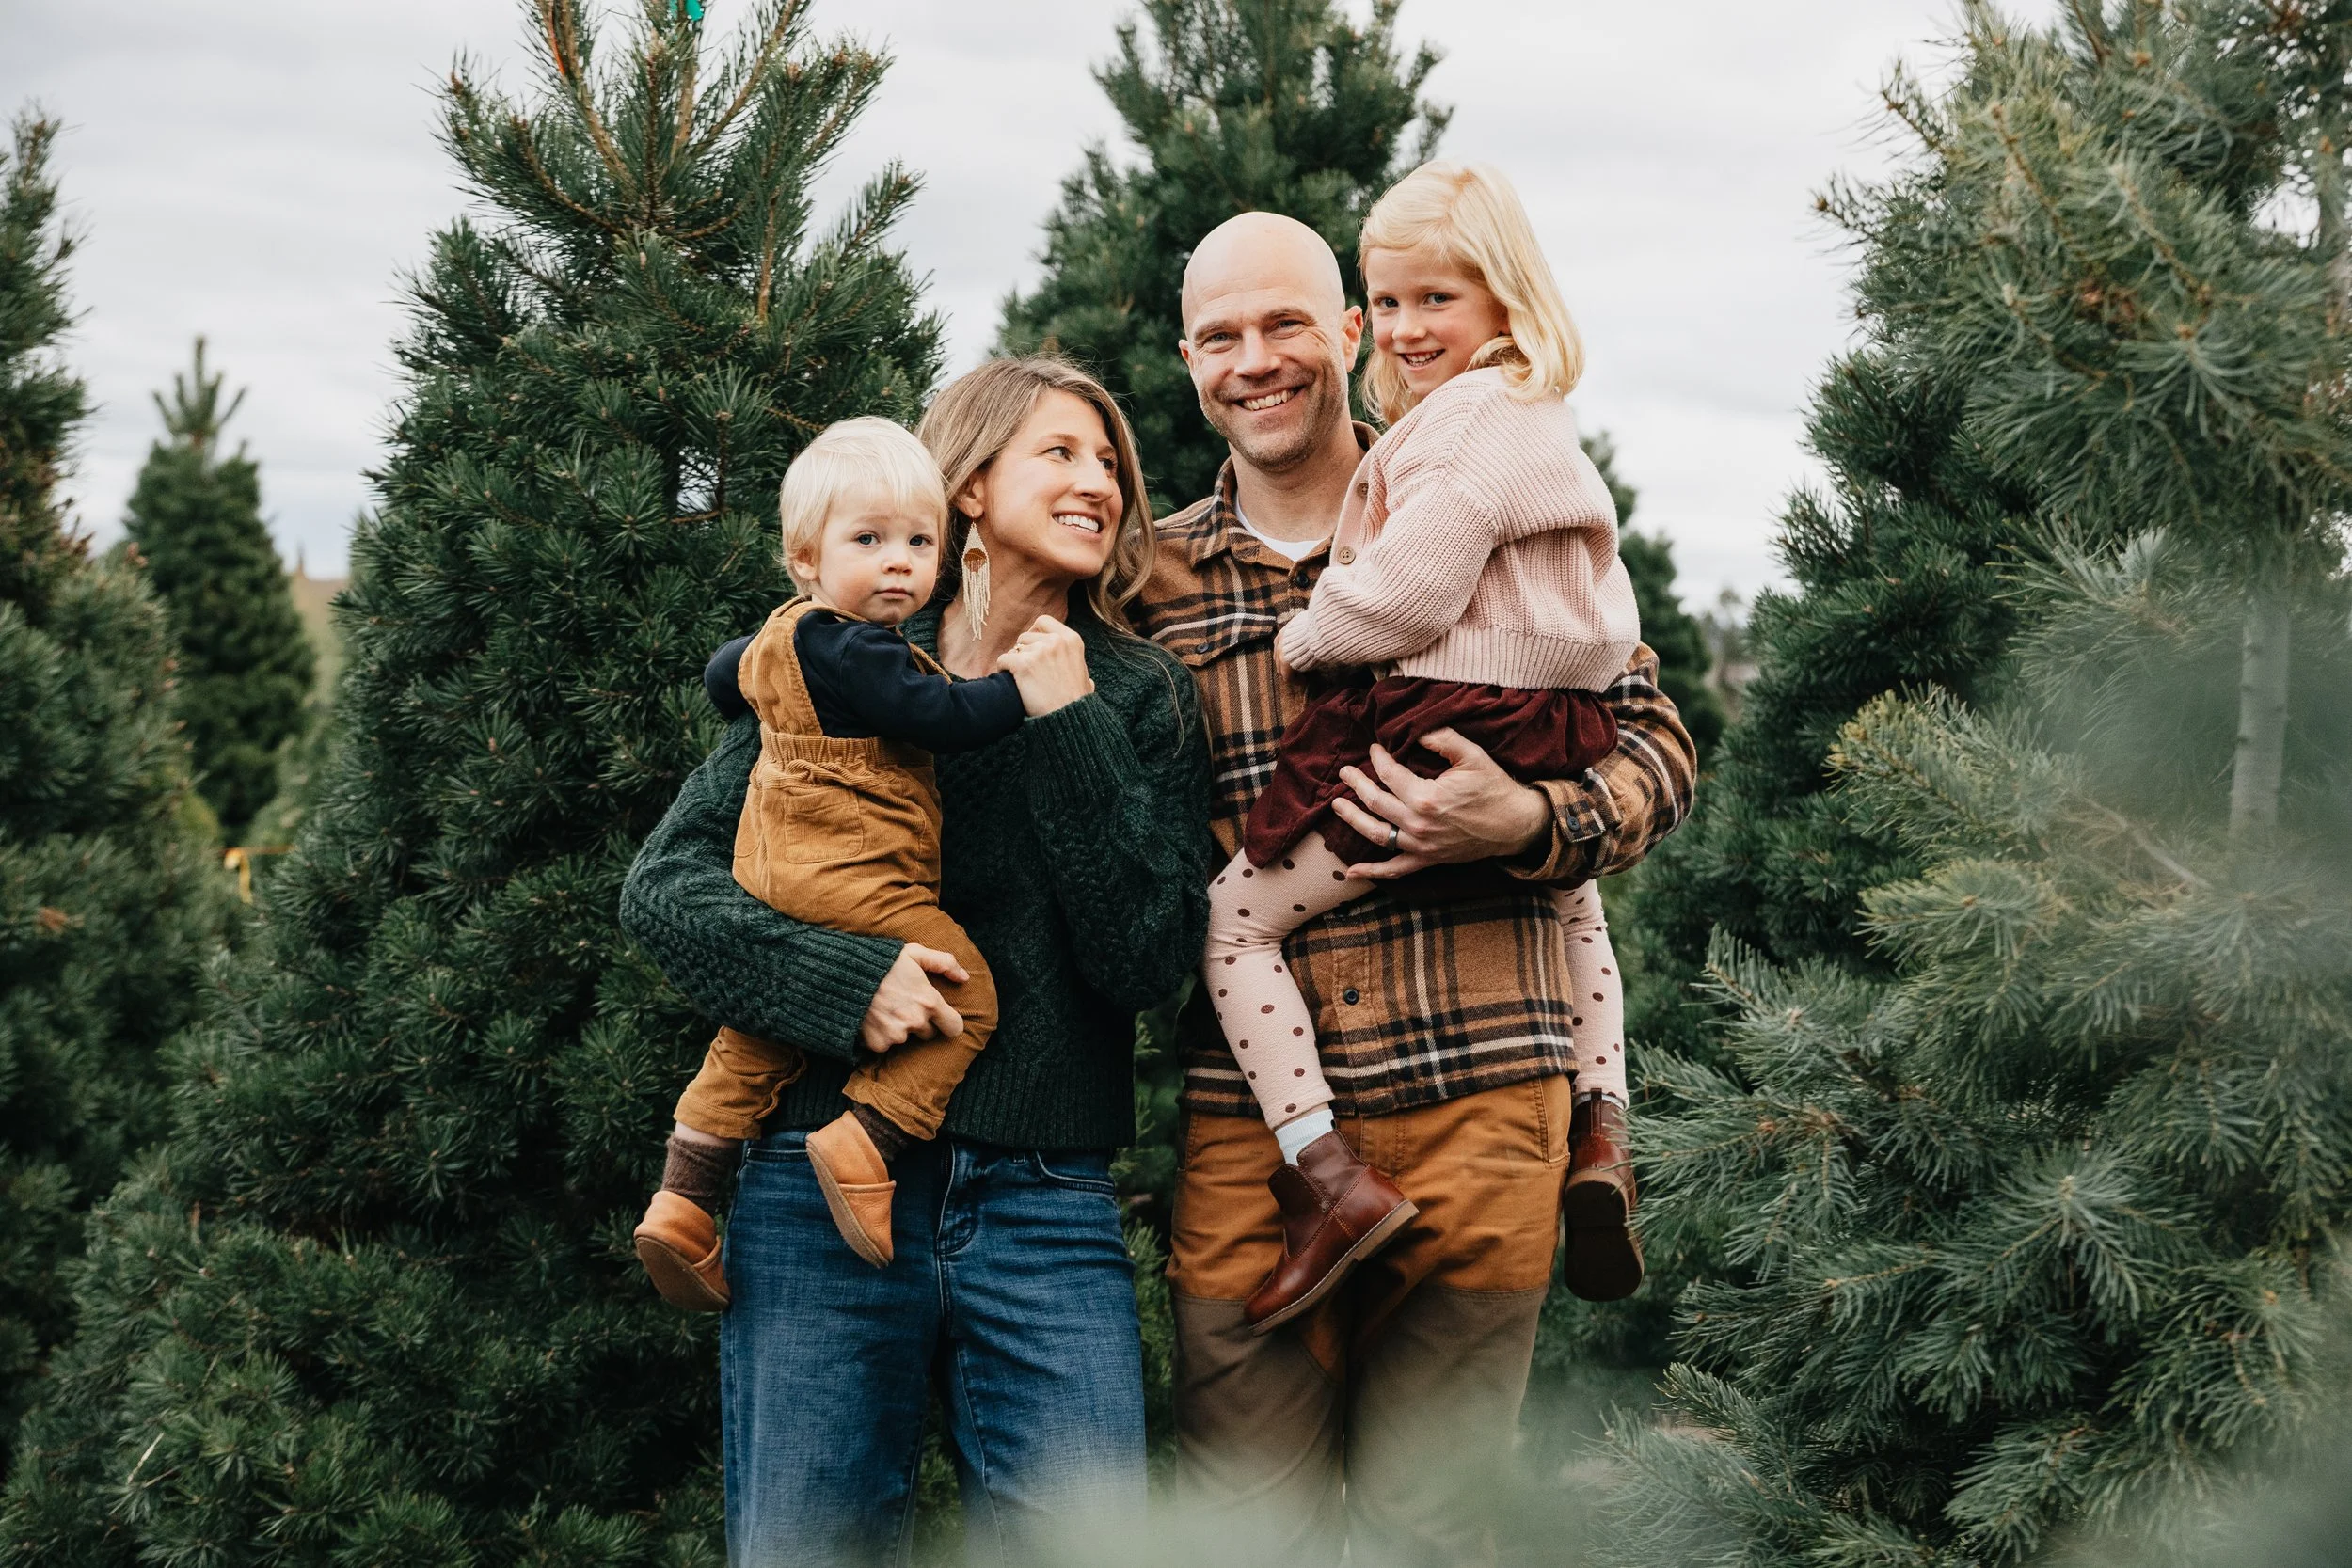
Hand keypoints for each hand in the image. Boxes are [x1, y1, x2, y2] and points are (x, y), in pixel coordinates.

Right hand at [858, 943, 967, 1052]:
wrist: (844, 974)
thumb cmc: (882, 962)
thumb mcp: (914, 953)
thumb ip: (944, 963)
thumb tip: (964, 977)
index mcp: (929, 1002)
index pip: (955, 1028)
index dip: (949, 1022)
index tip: (941, 1018)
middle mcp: (915, 1021)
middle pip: (929, 1034)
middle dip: (920, 1022)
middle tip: (904, 1004)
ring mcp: (896, 1035)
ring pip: (906, 1038)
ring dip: (900, 1028)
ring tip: (885, 1007)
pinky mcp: (878, 1044)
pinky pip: (886, 1045)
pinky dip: (881, 1035)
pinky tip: (873, 1017)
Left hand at [995, 615, 1093, 715]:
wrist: (1068, 720)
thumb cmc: (1076, 704)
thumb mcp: (1086, 680)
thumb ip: (1080, 673)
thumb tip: (1088, 682)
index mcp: (1071, 640)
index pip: (1043, 621)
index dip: (1034, 633)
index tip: (1032, 647)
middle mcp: (1056, 641)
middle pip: (1025, 636)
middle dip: (1023, 651)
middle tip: (1026, 670)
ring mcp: (1039, 652)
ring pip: (1013, 649)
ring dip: (1014, 662)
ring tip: (1020, 679)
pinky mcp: (1023, 664)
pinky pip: (1003, 659)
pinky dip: (1003, 669)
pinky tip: (1010, 681)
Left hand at [1328, 728, 1552, 880]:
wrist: (1516, 824)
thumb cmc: (1494, 788)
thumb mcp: (1471, 755)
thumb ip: (1441, 739)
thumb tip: (1413, 732)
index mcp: (1426, 797)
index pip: (1389, 774)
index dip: (1379, 758)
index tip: (1375, 748)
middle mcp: (1418, 824)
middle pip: (1375, 801)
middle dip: (1357, 784)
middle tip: (1345, 772)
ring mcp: (1421, 845)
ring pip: (1376, 834)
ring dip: (1352, 819)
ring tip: (1337, 805)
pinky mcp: (1427, 859)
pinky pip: (1395, 869)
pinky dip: (1372, 872)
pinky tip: (1350, 872)